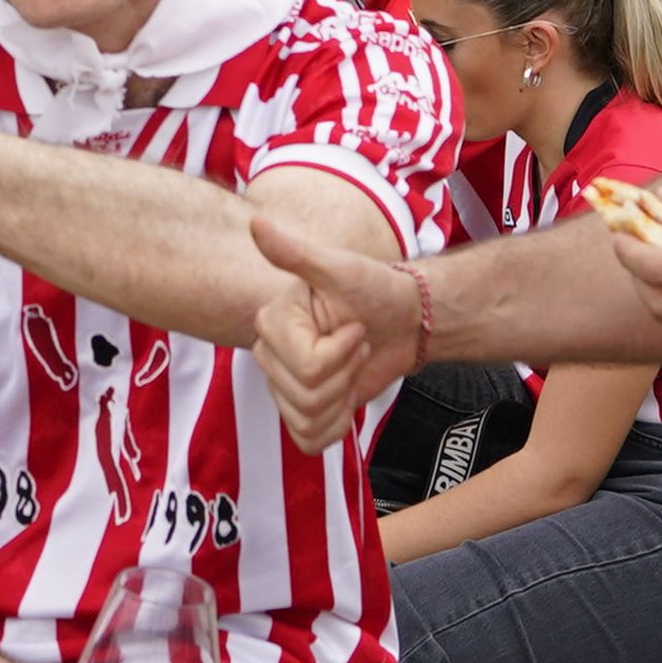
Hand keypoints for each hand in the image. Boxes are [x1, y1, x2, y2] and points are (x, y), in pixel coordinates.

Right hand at [249, 247, 413, 444]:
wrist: (404, 320)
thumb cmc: (376, 289)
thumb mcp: (341, 269)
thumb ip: (296, 253)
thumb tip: (257, 223)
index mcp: (273, 321)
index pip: (306, 365)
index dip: (342, 352)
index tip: (356, 326)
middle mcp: (269, 354)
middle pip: (305, 396)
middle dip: (346, 375)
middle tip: (358, 345)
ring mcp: (283, 384)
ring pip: (307, 419)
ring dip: (344, 399)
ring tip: (352, 367)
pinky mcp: (300, 410)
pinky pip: (307, 439)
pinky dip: (335, 426)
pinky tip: (346, 400)